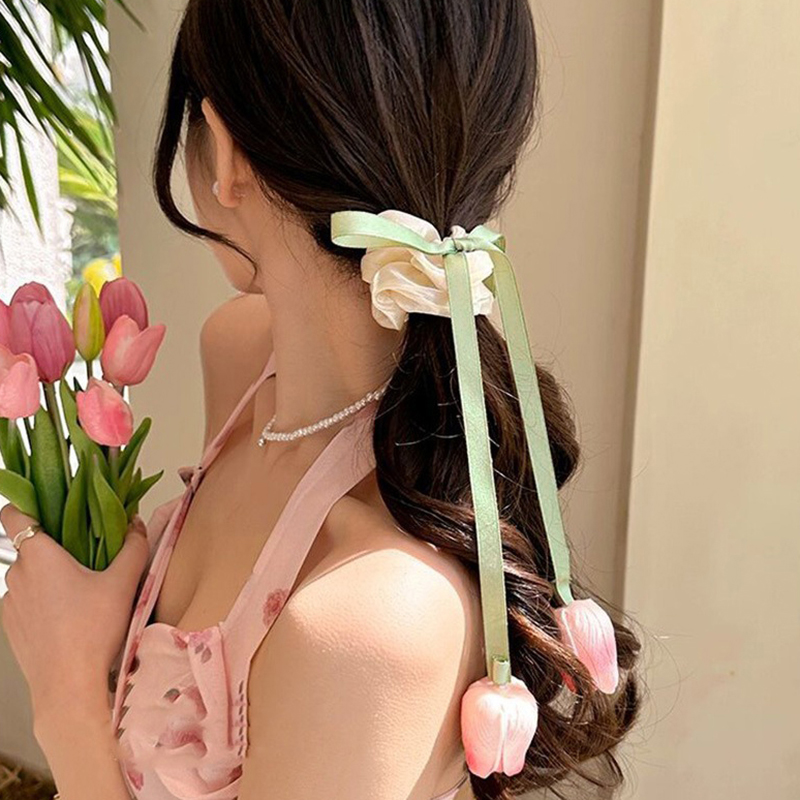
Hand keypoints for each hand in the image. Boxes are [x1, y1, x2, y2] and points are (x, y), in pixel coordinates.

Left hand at [0, 503, 149, 729]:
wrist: (69, 688)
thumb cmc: (95, 631)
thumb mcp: (125, 583)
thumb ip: (134, 546)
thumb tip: (136, 522)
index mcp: (40, 556)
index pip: (14, 514)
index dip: (25, 504)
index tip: (45, 502)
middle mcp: (18, 576)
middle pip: (31, 548)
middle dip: (55, 547)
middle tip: (86, 556)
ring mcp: (10, 604)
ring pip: (29, 577)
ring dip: (49, 577)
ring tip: (81, 592)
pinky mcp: (11, 628)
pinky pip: (26, 602)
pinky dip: (43, 602)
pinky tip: (69, 618)